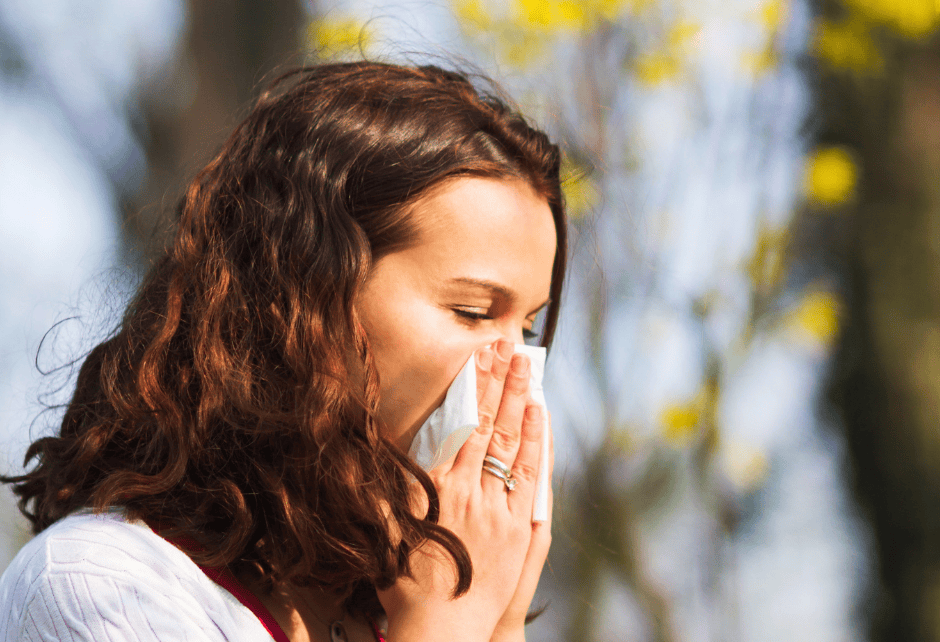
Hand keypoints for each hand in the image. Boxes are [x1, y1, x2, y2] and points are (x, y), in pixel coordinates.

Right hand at [378, 339, 549, 641]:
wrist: (442, 630)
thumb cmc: (406, 585)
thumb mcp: (390, 529)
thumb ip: (395, 487)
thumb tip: (393, 448)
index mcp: (437, 487)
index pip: (461, 422)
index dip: (473, 384)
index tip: (481, 354)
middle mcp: (471, 490)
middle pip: (490, 423)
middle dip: (501, 380)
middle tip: (511, 345)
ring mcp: (499, 508)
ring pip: (513, 443)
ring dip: (521, 401)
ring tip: (527, 368)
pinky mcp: (519, 529)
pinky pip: (531, 476)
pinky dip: (536, 443)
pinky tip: (540, 417)